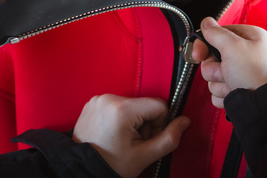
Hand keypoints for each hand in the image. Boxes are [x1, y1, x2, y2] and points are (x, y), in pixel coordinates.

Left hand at [73, 94, 190, 177]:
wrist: (81, 169)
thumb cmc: (111, 165)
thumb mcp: (145, 156)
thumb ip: (169, 138)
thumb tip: (185, 121)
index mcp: (122, 108)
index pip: (159, 105)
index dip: (159, 125)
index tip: (146, 140)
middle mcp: (109, 98)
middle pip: (144, 105)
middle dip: (145, 124)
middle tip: (133, 144)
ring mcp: (99, 99)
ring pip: (132, 105)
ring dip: (133, 122)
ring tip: (121, 140)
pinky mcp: (93, 102)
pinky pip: (117, 105)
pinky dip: (120, 119)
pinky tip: (112, 135)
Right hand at [191, 17, 266, 108]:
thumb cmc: (258, 74)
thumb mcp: (234, 47)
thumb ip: (216, 33)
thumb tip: (207, 22)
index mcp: (248, 38)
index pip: (218, 34)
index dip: (205, 43)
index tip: (198, 53)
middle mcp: (245, 56)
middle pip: (213, 57)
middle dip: (213, 68)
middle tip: (223, 71)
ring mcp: (242, 75)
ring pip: (214, 76)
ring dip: (218, 83)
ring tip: (232, 85)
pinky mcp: (238, 91)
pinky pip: (219, 91)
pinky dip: (223, 95)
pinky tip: (233, 95)